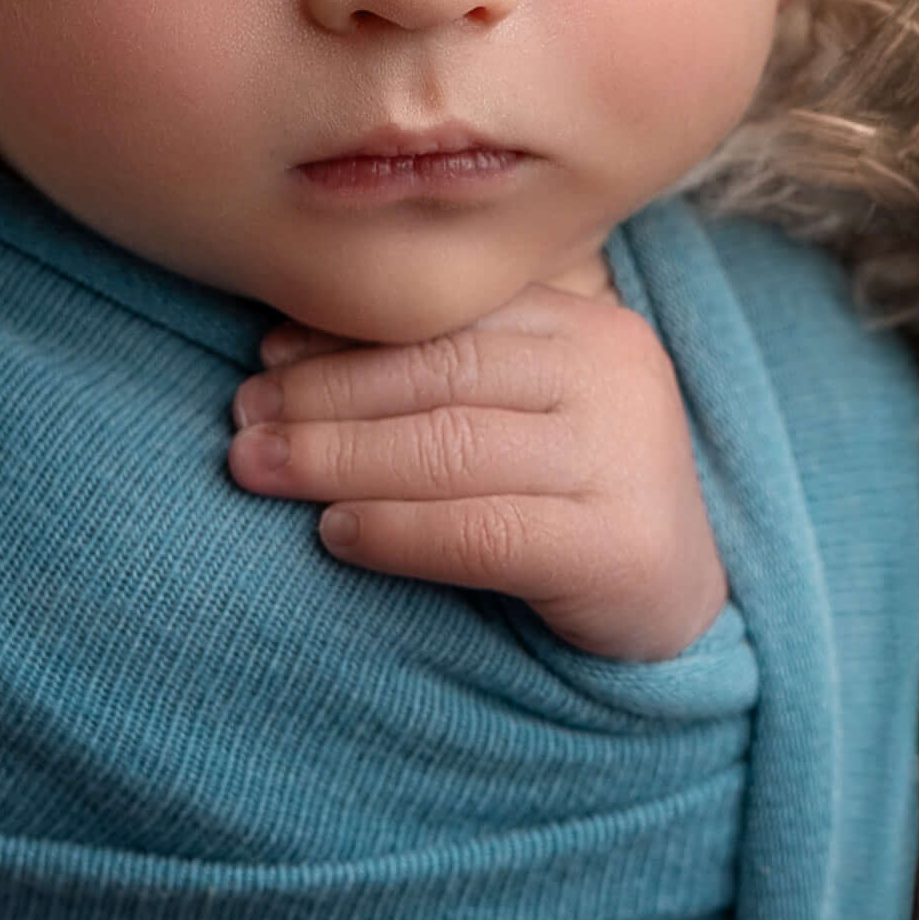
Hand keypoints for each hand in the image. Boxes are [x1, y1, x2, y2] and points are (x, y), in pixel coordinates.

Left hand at [229, 280, 727, 661]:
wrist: (676, 601)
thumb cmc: (570, 498)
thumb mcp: (524, 412)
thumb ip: (445, 374)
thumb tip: (285, 347)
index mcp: (586, 325)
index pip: (450, 318)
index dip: (347, 334)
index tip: (265, 354)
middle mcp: (614, 375)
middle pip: (442, 374)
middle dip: (325, 394)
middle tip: (243, 418)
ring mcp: (624, 458)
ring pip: (452, 447)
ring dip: (339, 457)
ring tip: (259, 468)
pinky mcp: (617, 546)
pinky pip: (481, 531)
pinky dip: (397, 531)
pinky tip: (336, 534)